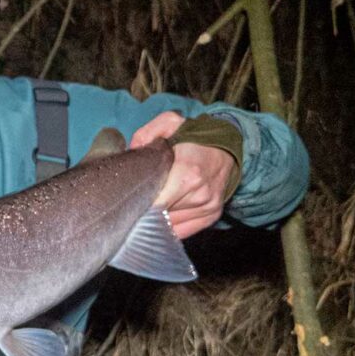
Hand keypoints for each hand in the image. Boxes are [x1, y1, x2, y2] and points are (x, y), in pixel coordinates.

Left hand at [130, 112, 235, 238]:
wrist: (228, 147)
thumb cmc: (195, 137)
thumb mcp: (170, 123)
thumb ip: (146, 134)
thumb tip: (131, 152)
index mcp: (187, 173)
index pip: (155, 202)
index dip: (136, 203)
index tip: (126, 198)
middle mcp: (200, 195)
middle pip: (160, 215)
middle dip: (143, 210)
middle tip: (131, 201)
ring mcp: (208, 208)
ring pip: (169, 225)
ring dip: (155, 219)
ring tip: (148, 205)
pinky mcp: (212, 216)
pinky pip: (182, 232)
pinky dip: (168, 226)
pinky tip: (161, 216)